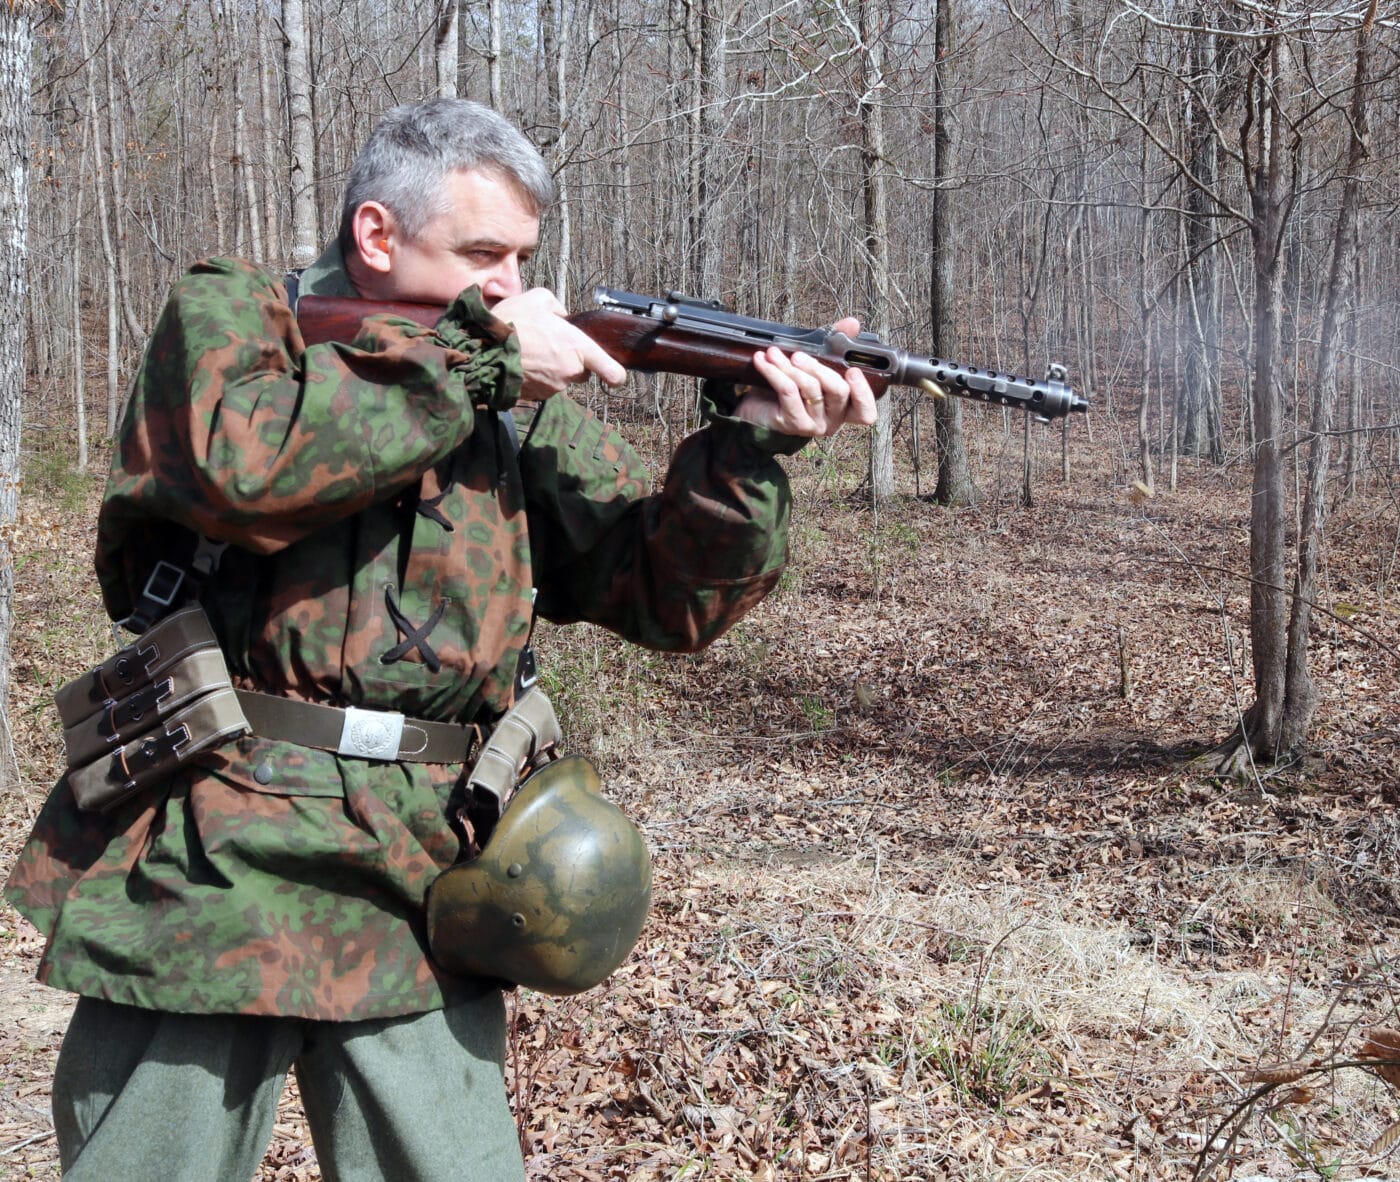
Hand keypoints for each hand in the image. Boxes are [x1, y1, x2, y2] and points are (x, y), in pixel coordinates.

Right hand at [492, 288, 626, 397]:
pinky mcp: (536, 396)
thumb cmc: (512, 323)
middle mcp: (570, 372)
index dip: (615, 374)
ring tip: (529, 350)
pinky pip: (543, 385)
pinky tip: (521, 362)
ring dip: (550, 368)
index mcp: (578, 348)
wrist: (482, 351)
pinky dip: (535, 376)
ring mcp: (553, 387)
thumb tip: (562, 317)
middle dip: (570, 361)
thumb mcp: (538, 298)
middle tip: (550, 344)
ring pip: (560, 378)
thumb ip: (558, 307)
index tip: (615, 375)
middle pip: (581, 371)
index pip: (612, 371)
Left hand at [733, 317, 878, 436]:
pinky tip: (763, 361)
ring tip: (774, 353)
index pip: (865, 411)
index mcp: (844, 408)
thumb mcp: (814, 364)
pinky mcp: (791, 424)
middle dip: (819, 368)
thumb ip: (836, 345)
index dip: (863, 392)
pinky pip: (787, 392)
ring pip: (810, 389)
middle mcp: (832, 420)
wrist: (757, 409)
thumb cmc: (790, 387)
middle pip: (838, 392)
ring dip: (789, 366)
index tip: (853, 371)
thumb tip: (853, 324)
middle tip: (798, 355)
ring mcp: (813, 425)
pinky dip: (774, 372)